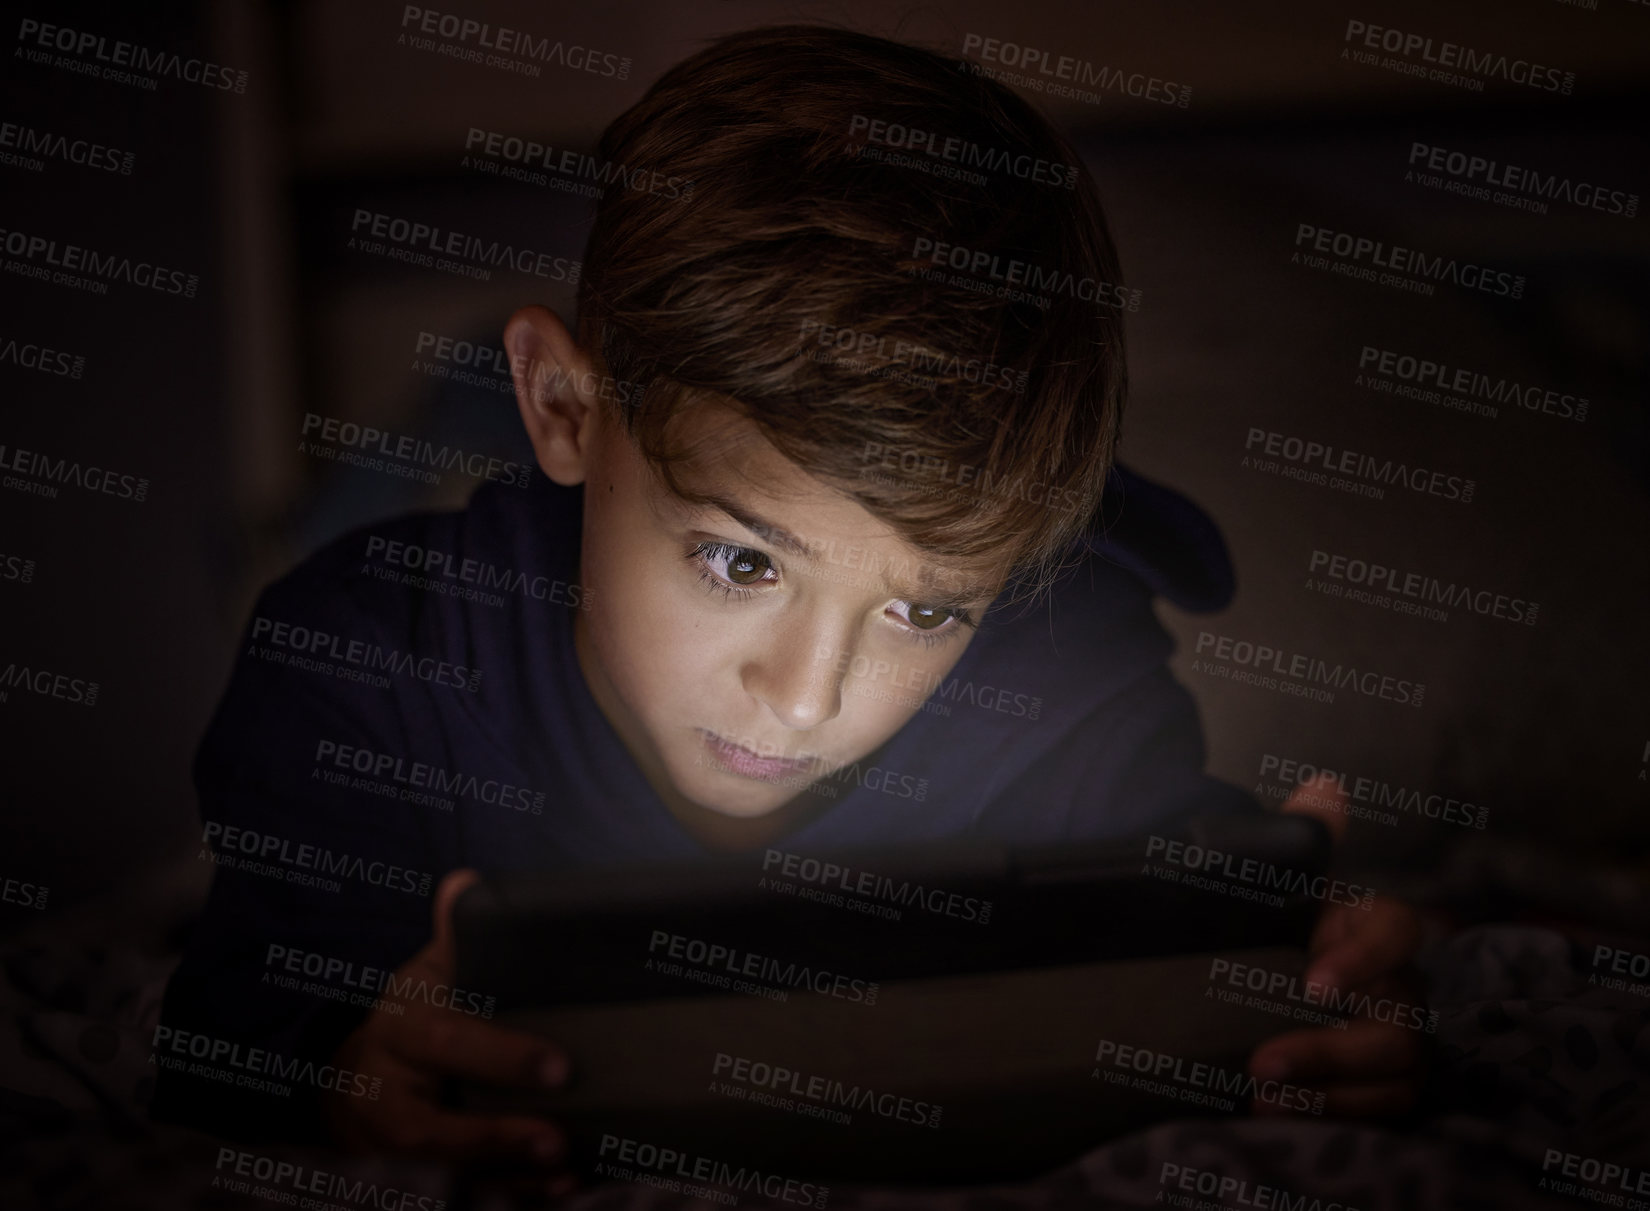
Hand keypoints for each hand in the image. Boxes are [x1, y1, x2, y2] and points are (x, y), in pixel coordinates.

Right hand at [322, 869, 575, 1193]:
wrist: (348, 1080)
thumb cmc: (414, 1018)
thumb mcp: (429, 975)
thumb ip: (458, 937)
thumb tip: (466, 882)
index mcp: (399, 1027)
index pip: (446, 1042)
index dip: (500, 1057)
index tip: (560, 1068)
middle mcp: (382, 1091)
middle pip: (427, 1129)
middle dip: (494, 1138)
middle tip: (560, 1140)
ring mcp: (382, 1144)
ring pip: (435, 1173)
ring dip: (501, 1178)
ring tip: (564, 1173)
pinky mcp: (395, 1180)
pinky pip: (445, 1196)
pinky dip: (499, 1196)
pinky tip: (552, 1193)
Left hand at [1246, 776, 1428, 1117]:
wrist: (1254, 964)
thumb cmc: (1274, 918)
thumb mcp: (1277, 879)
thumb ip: (1298, 837)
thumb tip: (1325, 789)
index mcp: (1371, 926)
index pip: (1397, 929)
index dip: (1363, 957)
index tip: (1311, 984)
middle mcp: (1396, 983)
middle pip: (1398, 1023)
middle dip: (1334, 1051)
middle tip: (1263, 1062)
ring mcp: (1396, 1037)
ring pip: (1395, 1075)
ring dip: (1330, 1094)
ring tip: (1264, 1099)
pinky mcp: (1380, 1083)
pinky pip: (1380, 1109)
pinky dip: (1333, 1116)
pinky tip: (1278, 1117)